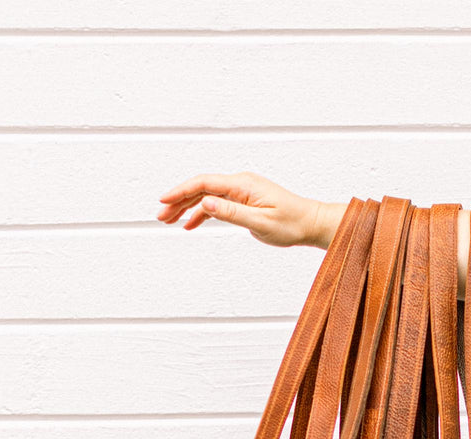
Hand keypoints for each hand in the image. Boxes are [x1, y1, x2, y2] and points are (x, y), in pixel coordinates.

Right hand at [155, 171, 325, 247]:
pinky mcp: (244, 199)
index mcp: (243, 184)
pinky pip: (218, 203)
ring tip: (170, 220)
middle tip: (160, 215)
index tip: (163, 200)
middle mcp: (240, 183)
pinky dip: (203, 212)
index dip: (181, 191)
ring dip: (187, 207)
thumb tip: (206, 203)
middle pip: (201, 188)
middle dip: (178, 200)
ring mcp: (242, 190)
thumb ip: (232, 212)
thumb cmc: (291, 224)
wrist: (310, 223)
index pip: (204, 183)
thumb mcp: (260, 222)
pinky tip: (190, 224)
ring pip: (207, 196)